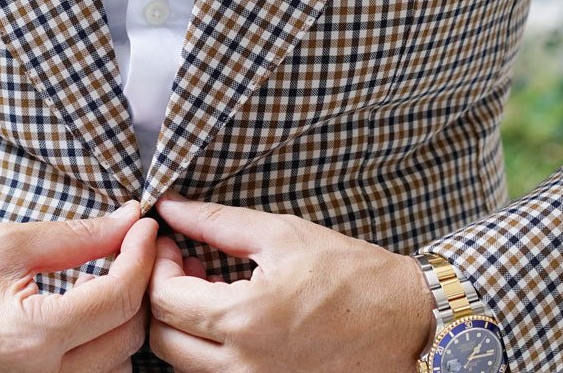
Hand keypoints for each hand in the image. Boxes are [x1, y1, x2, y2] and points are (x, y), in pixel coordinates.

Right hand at [0, 202, 156, 372]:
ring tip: (105, 284)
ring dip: (121, 324)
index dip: (141, 255)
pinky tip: (84, 318)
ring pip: (117, 367)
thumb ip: (75, 237)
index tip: (145, 227)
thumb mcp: (5, 246)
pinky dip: (99, 351)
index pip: (119, 297)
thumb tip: (127, 221)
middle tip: (133, 250)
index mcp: (31, 338)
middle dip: (139, 288)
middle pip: (129, 337)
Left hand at [148, 194, 434, 371]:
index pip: (162, 300)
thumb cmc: (350, 273)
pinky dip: (208, 346)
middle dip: (161, 297)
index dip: (156, 265)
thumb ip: (215, 221)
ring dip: (183, 324)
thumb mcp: (280, 234)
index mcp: (244, 319)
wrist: (406, 319)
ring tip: (210, 287)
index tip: (172, 243)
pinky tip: (230, 314)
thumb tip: (170, 207)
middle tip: (184, 264)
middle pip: (162, 339)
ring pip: (184, 363)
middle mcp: (242, 365)